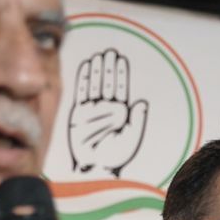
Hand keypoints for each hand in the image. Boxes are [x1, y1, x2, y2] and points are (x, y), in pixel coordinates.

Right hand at [68, 48, 149, 177]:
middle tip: (110, 52)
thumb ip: (137, 121)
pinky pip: (81, 93)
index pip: (120, 89)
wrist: (96, 166)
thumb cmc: (115, 156)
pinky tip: (85, 67)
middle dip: (108, 67)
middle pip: (107, 83)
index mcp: (120, 112)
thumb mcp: (131, 138)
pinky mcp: (78, 113)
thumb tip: (142, 103)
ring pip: (95, 85)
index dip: (120, 74)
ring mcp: (91, 109)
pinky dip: (83, 80)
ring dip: (97, 70)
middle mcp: (105, 108)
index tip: (121, 60)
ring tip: (99, 56)